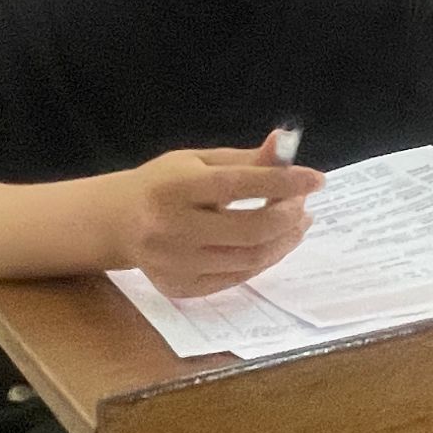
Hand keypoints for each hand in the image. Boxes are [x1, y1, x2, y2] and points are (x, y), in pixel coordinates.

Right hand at [107, 133, 320, 299]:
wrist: (116, 222)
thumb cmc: (163, 183)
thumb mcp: (199, 161)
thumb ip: (245, 160)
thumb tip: (286, 145)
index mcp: (174, 188)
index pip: (239, 185)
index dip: (284, 183)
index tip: (316, 179)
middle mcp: (171, 229)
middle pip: (250, 230)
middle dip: (289, 216)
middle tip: (304, 204)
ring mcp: (174, 265)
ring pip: (249, 259)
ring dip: (284, 241)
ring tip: (297, 222)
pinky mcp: (179, 288)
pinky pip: (237, 278)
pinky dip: (263, 258)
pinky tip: (274, 242)